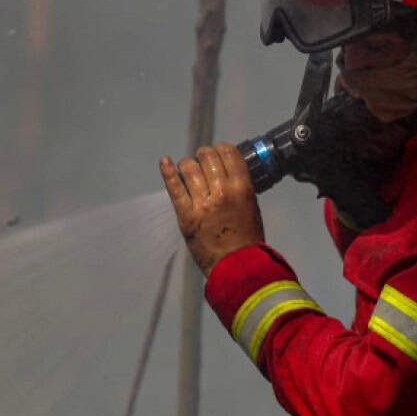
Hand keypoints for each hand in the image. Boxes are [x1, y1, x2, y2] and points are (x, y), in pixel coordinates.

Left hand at [159, 143, 264, 275]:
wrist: (237, 266)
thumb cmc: (247, 239)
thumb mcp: (252, 207)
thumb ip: (240, 187)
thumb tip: (227, 170)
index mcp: (242, 189)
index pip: (229, 153)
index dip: (221, 149)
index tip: (218, 152)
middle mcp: (222, 192)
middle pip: (207, 157)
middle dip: (204, 155)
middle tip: (202, 160)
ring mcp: (202, 204)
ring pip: (189, 168)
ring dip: (188, 164)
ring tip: (189, 169)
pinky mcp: (186, 216)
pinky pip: (174, 188)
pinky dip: (167, 172)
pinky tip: (164, 162)